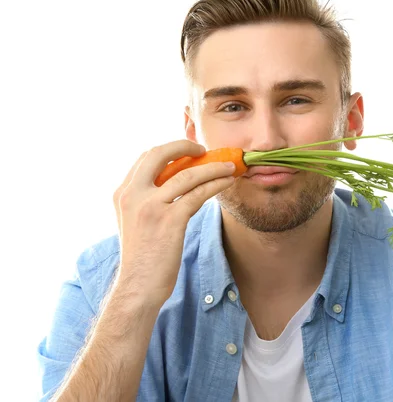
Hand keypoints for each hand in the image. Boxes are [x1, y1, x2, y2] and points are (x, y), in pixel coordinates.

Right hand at [112, 140, 235, 305]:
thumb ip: (148, 199)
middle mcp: (133, 194)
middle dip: (185, 145)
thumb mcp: (135, 221)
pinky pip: (199, 193)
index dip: (169, 149)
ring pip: (188, 174)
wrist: (138, 286)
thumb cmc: (142, 257)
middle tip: (205, 150)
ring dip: (213, 166)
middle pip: (160, 153)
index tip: (188, 152)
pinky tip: (228, 182)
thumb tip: (174, 183)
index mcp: (123, 193)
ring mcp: (151, 206)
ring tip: (230, 166)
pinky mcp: (170, 220)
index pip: (146, 157)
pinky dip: (217, 184)